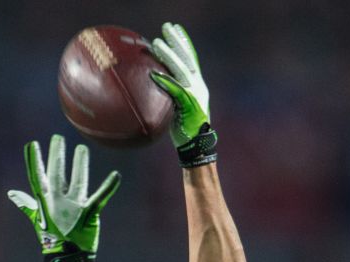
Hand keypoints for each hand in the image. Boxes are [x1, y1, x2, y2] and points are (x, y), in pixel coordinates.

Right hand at [8, 134, 120, 261]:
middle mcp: (58, 202)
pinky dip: (109, 187)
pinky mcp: (90, 214)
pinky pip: (100, 198)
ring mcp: (74, 208)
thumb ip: (26, 203)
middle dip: (57, 155)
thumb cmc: (52, 237)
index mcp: (45, 202)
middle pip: (56, 174)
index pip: (37, 177)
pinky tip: (116, 175)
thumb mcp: (37, 219)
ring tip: (82, 148)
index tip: (32, 144)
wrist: (66, 259)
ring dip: (80, 164)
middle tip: (57, 138)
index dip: (34, 161)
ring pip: (78, 181)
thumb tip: (11, 193)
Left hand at [149, 22, 216, 165]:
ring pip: (181, 70)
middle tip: (166, 27)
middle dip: (177, 41)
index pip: (190, 58)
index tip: (175, 29)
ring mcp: (194, 94)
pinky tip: (153, 73)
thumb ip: (169, 93)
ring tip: (156, 43)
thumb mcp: (177, 106)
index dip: (183, 43)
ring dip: (168, 56)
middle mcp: (197, 86)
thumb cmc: (183, 128)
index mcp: (196, 85)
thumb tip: (151, 83)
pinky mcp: (189, 105)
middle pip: (187, 58)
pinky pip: (175, 90)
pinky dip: (164, 81)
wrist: (196, 146)